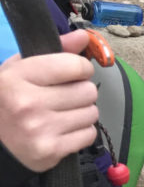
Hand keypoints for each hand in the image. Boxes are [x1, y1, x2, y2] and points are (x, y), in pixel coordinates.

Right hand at [0, 30, 97, 171]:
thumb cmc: (8, 99)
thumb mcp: (20, 69)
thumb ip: (55, 49)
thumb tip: (84, 36)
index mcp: (17, 77)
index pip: (75, 65)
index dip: (79, 69)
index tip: (71, 74)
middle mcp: (27, 103)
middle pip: (88, 91)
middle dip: (80, 92)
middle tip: (62, 98)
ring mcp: (39, 129)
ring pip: (92, 113)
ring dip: (82, 112)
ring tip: (60, 114)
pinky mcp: (50, 151)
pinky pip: (89, 134)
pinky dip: (80, 132)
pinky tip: (61, 130)